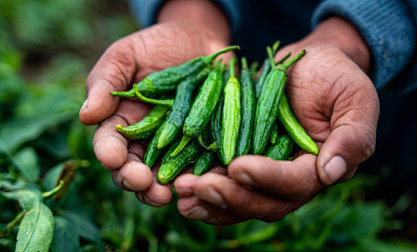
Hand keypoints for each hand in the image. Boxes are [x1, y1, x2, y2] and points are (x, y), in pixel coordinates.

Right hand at [79, 0, 229, 206]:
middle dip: (136, 180)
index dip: (110, 154)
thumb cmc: (155, 46)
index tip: (113, 159)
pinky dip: (199, 177)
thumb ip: (105, 83)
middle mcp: (147, 141)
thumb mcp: (125, 57)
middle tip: (143, 183)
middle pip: (136, 170)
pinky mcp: (205, 145)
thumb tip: (86, 116)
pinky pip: (201, 167)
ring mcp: (177, 146)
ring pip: (166, 176)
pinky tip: (199, 182)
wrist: (198, 41)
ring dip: (164, 189)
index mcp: (122, 123)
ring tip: (168, 193)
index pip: (110, 145)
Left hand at [173, 17, 379, 224]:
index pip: (294, 185)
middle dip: (230, 196)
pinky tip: (178, 185)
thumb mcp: (356, 100)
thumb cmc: (337, 78)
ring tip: (181, 191)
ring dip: (208, 200)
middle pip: (261, 202)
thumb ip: (352, 136)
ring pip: (237, 199)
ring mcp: (263, 171)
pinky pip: (222, 180)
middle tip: (200, 187)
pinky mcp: (241, 158)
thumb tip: (331, 173)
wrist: (309, 65)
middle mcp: (289, 179)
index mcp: (318, 170)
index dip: (267, 179)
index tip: (239, 166)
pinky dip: (202, 188)